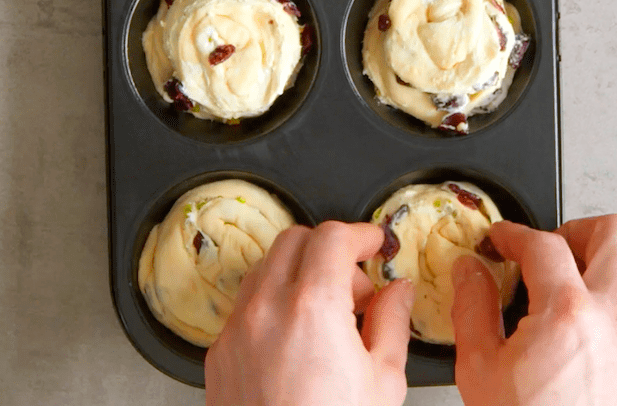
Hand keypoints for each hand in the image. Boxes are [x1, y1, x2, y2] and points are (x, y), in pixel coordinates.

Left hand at [205, 221, 415, 405]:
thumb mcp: (383, 382)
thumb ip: (392, 323)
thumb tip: (398, 292)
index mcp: (313, 307)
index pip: (332, 237)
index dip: (360, 234)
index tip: (374, 244)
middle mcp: (266, 309)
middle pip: (294, 240)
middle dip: (328, 249)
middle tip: (355, 281)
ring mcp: (236, 330)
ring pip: (265, 269)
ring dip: (298, 274)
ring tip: (327, 313)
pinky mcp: (218, 354)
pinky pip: (245, 307)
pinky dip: (273, 305)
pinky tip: (296, 338)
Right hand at [451, 217, 616, 405]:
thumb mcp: (480, 368)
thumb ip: (472, 308)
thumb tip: (469, 270)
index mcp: (567, 314)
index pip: (543, 244)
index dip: (514, 234)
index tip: (501, 240)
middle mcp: (615, 317)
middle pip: (616, 231)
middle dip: (576, 228)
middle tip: (549, 247)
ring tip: (584, 268)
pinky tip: (604, 304)